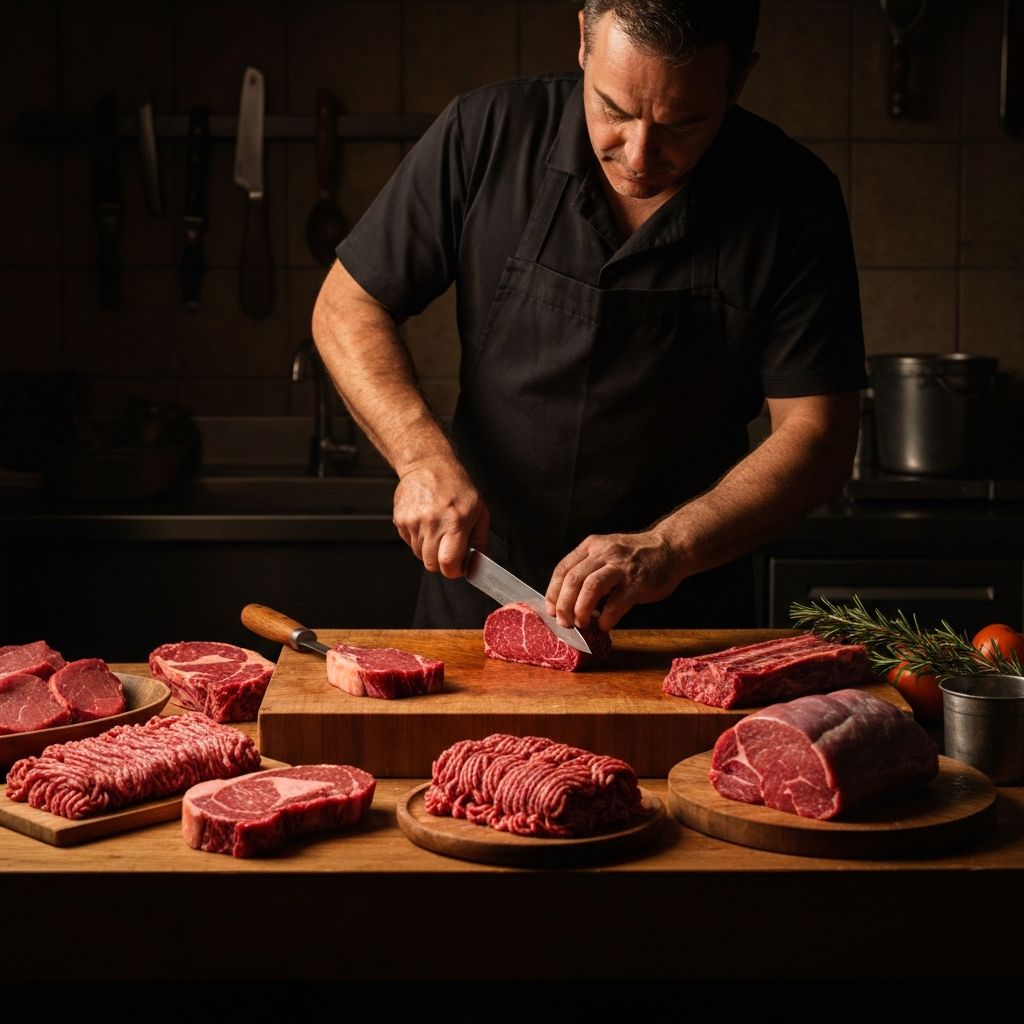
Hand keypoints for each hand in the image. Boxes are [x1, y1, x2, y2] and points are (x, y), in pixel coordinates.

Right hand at [392, 456, 489, 577]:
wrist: (428, 465)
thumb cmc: (456, 486)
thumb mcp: (480, 511)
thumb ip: (480, 541)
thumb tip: (478, 564)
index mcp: (455, 522)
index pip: (448, 563)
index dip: (454, 571)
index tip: (458, 567)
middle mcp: (432, 523)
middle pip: (431, 564)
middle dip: (441, 562)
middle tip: (449, 549)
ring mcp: (413, 521)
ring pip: (419, 554)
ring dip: (429, 550)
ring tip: (437, 530)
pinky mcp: (400, 519)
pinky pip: (409, 542)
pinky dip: (418, 539)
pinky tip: (426, 523)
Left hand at [545, 530, 683, 631]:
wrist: (671, 548)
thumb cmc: (636, 556)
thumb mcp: (607, 551)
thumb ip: (588, 568)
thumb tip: (566, 599)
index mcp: (592, 546)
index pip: (563, 569)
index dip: (553, 592)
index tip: (551, 610)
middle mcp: (604, 554)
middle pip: (573, 579)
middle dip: (564, 605)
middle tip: (564, 622)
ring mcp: (621, 568)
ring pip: (590, 588)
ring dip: (581, 610)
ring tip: (581, 623)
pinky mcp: (637, 583)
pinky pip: (615, 604)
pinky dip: (606, 618)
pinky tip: (604, 624)